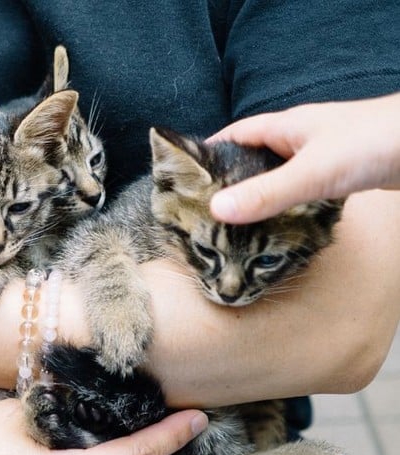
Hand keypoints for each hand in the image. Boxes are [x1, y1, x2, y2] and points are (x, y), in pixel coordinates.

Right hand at [209, 92, 399, 222]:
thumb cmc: (372, 144)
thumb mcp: (310, 172)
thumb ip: (265, 193)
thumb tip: (215, 211)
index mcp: (283, 126)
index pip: (233, 136)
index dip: (207, 154)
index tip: (184, 180)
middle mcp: (298, 139)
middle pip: (252, 160)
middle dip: (229, 182)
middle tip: (205, 212)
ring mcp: (320, 156)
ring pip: (278, 177)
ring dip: (260, 198)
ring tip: (235, 226)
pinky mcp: (340, 174)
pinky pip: (302, 190)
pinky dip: (287, 207)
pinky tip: (280, 226)